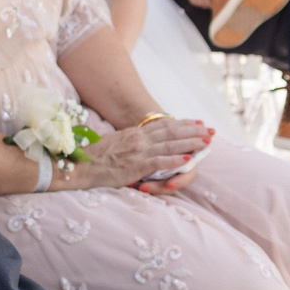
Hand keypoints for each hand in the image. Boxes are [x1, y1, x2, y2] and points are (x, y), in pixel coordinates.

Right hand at [72, 116, 211, 193]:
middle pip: (171, 132)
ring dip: (190, 143)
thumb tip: (143, 141)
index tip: (197, 122)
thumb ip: (131, 141)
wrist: (79, 166)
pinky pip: (159, 162)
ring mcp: (138, 152)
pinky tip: (188, 159)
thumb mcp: (115, 143)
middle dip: (193, 131)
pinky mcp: (135, 166)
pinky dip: (175, 161)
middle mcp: (139, 139)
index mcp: (135, 134)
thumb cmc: (94, 158)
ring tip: (206, 142)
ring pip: (170, 146)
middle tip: (210, 130)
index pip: (163, 125)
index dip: (182, 124)